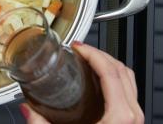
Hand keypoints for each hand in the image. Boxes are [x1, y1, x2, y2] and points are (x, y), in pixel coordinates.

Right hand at [19, 42, 143, 123]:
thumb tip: (27, 108)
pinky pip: (129, 91)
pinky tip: (98, 81)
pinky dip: (114, 78)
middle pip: (123, 70)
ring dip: (109, 64)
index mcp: (120, 116)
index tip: (78, 47)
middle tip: (81, 49)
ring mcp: (135, 120)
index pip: (111, 71)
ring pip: (130, 78)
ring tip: (89, 60)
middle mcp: (133, 116)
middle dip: (101, 54)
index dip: (94, 53)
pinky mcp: (131, 123)